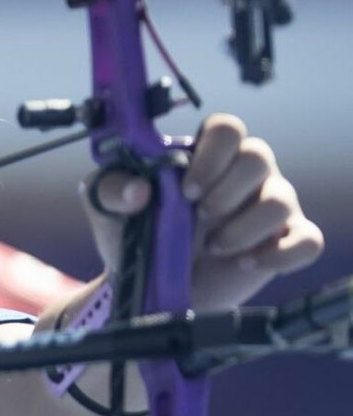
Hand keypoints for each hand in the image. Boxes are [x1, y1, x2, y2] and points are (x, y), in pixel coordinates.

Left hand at [82, 113, 323, 309]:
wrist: (148, 288)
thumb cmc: (133, 235)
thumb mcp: (106, 208)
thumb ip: (111, 189)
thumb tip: (138, 189)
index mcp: (203, 156)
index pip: (226, 127)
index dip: (211, 154)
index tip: (185, 188)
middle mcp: (241, 174)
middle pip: (258, 155)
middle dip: (227, 190)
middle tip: (199, 216)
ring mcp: (266, 207)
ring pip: (282, 198)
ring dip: (245, 227)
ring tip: (214, 246)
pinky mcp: (283, 243)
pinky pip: (308, 240)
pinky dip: (281, 254)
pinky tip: (246, 263)